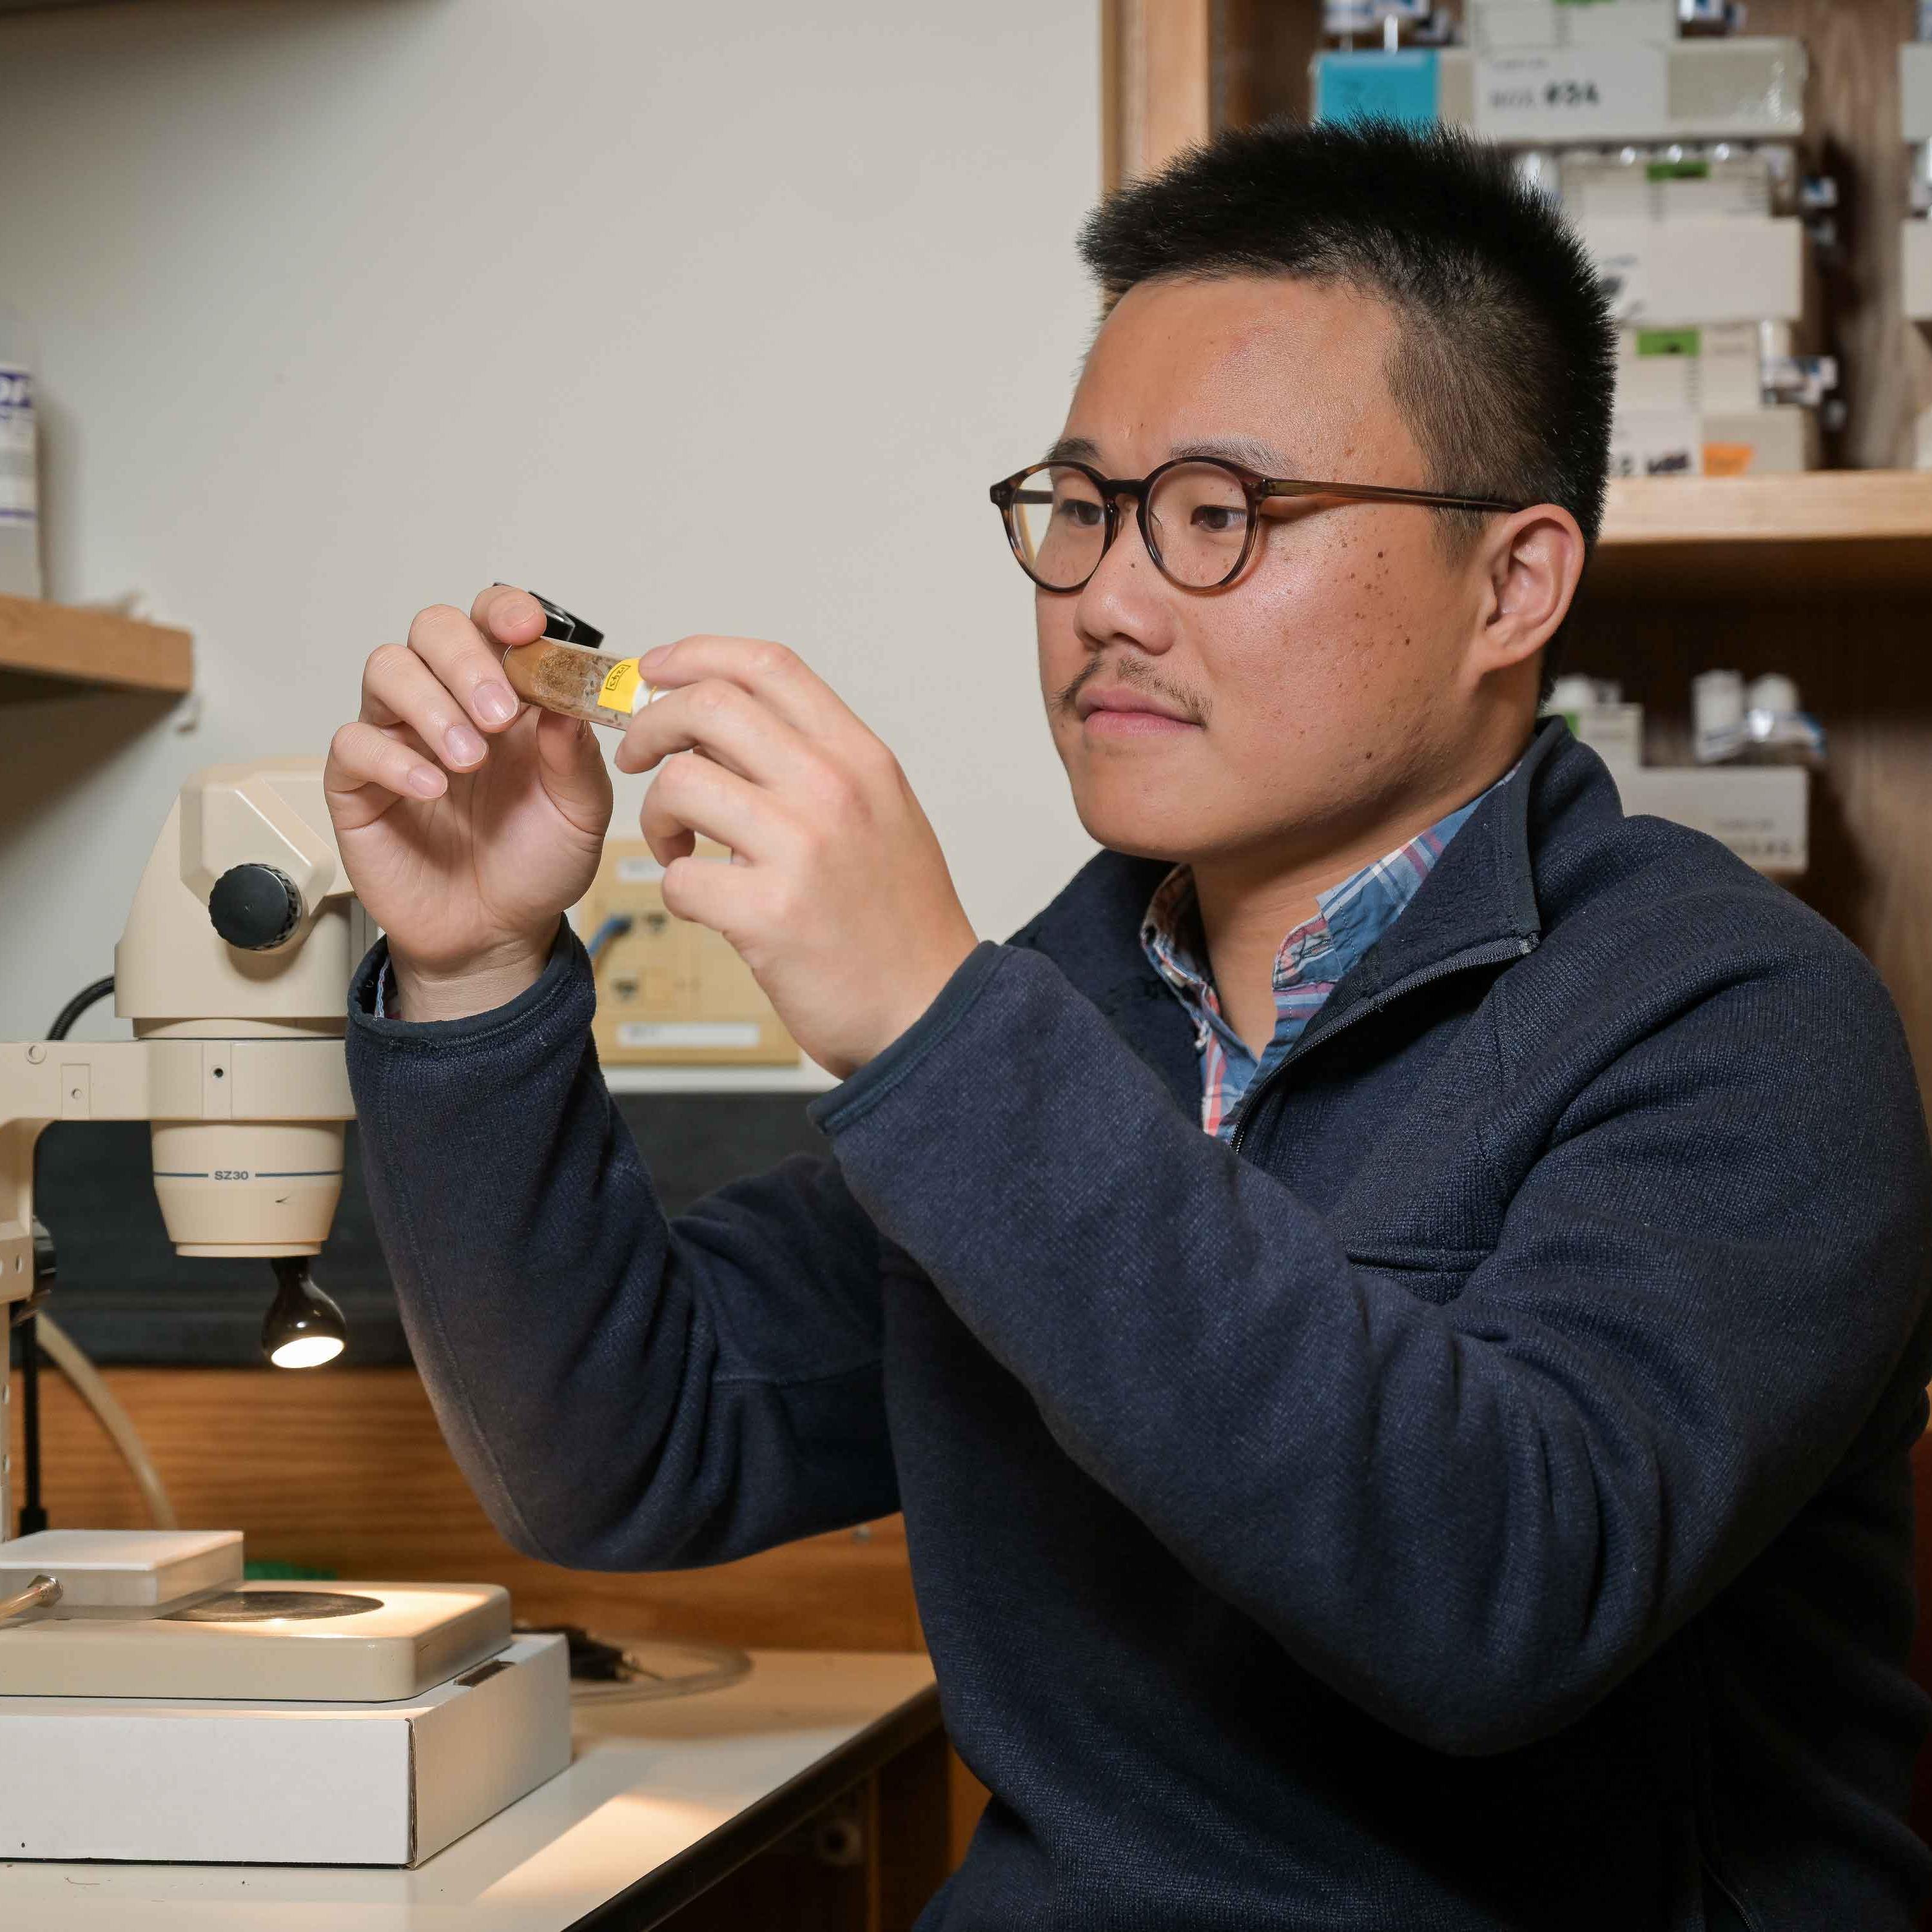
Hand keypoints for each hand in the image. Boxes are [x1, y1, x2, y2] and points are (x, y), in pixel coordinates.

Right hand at [325, 586, 613, 1019]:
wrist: (497, 934)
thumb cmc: (537, 864)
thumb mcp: (581, 813)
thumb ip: (575, 756)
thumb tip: (567, 699)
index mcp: (509, 696)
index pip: (494, 623)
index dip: (505, 611)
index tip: (527, 628)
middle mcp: (450, 703)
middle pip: (433, 631)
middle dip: (466, 659)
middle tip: (497, 714)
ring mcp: (400, 739)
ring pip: (387, 671)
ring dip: (431, 705)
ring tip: (468, 759)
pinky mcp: (359, 784)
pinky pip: (354, 744)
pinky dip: (393, 759)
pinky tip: (432, 790)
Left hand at [613, 637, 976, 1077]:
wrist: (931, 1010)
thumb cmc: (900, 920)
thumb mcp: (881, 812)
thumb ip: (814, 762)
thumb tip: (722, 728)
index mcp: (860, 758)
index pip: (766, 665)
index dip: (696, 655)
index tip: (657, 670)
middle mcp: (833, 789)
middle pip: (708, 707)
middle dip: (650, 725)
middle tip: (638, 757)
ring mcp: (802, 849)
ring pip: (680, 786)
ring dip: (657, 816)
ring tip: (679, 847)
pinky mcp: (769, 914)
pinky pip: (678, 878)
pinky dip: (676, 890)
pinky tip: (705, 903)